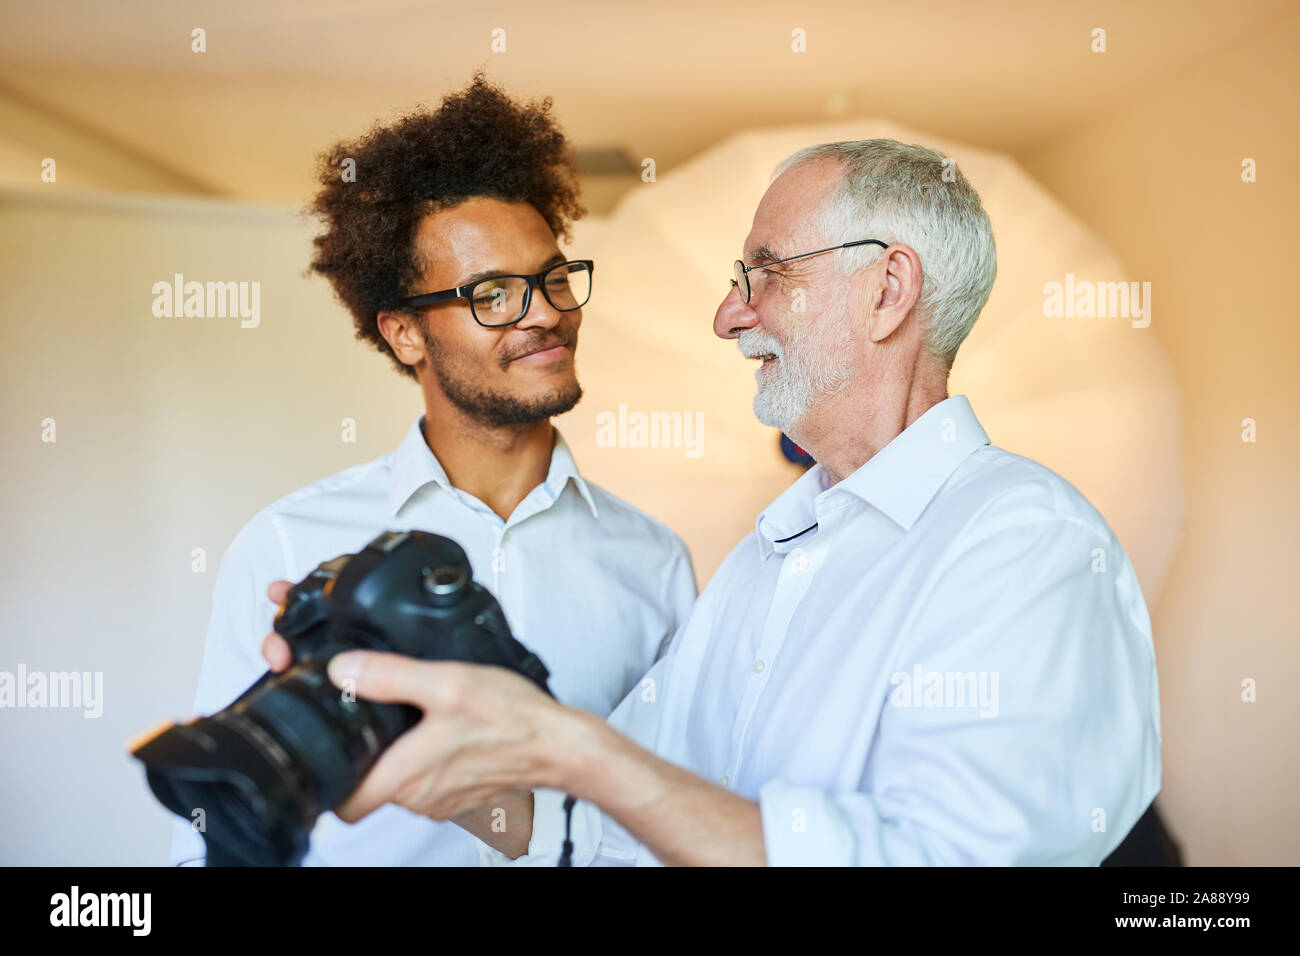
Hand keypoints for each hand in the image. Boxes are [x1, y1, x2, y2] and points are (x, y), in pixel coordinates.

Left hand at [256, 580, 543, 854]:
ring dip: (398, 753)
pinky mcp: (461, 793)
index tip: (325, 750)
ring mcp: (441, 799)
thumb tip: (344, 669)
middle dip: (365, 755)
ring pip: (400, 781)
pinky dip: (427, 758)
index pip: (343, 802)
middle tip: (370, 719)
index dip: (327, 779)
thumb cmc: (513, 719)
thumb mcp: (446, 682)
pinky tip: (442, 729)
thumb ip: (391, 676)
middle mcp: (419, 795)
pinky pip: (429, 780)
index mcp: (405, 775)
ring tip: (410, 717)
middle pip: (369, 786)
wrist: (560, 744)